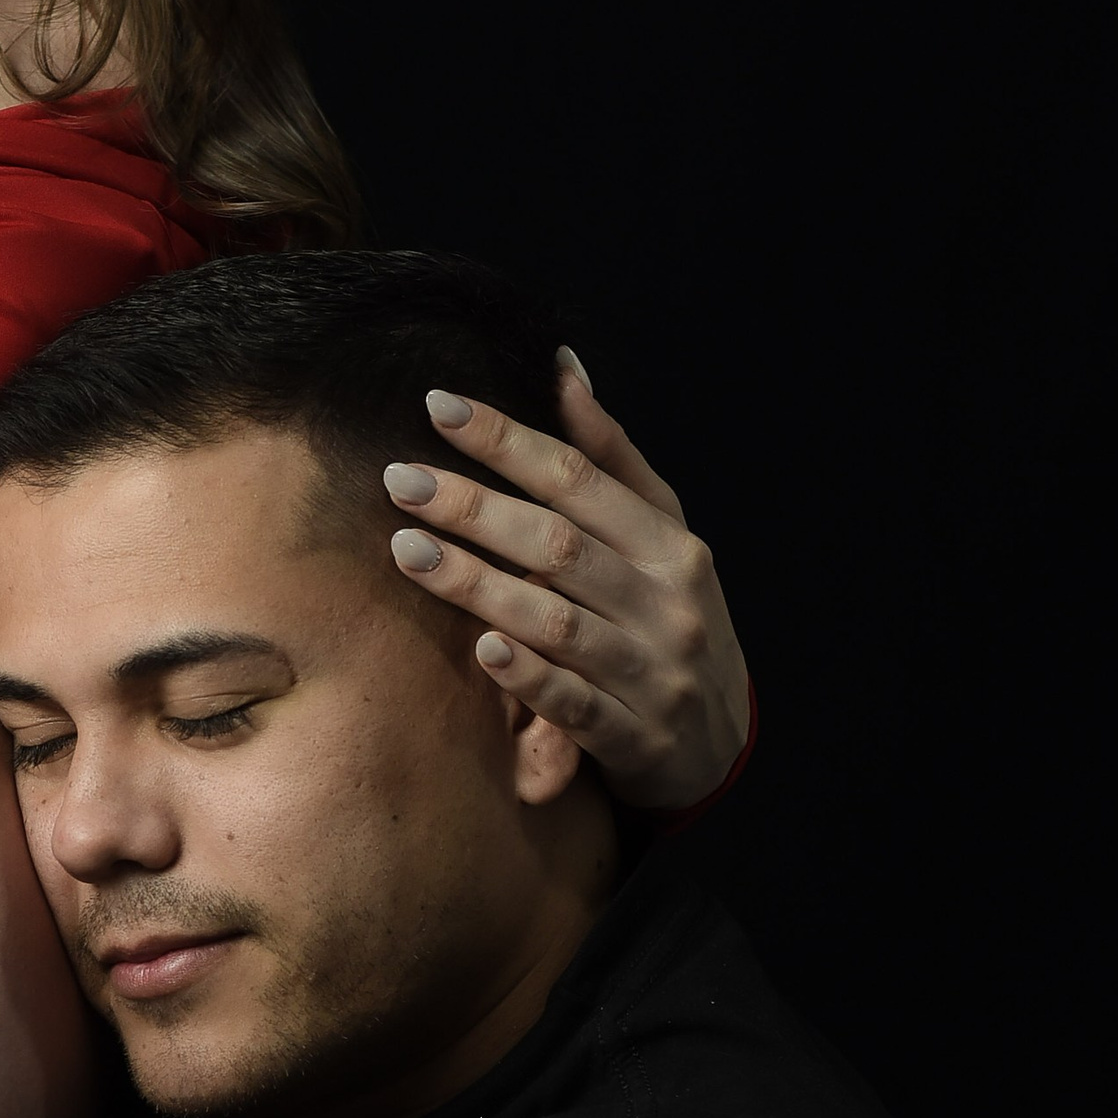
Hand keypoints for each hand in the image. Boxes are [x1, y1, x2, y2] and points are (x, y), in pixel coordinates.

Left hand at [383, 352, 752, 813]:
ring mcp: (654, 673)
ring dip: (479, 584)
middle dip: (474, 507)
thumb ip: (611, 460)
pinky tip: (481, 649)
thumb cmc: (669, 622)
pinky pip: (576, 704)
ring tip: (407, 550)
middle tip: (398, 479)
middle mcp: (667, 602)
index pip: (580, 478)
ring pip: (558, 621)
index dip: (508, 440)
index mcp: (670, 545)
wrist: (718, 748)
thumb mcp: (661, 538)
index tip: (438, 406)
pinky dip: (531, 676)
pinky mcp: (636, 738)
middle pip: (559, 544)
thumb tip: (562, 369)